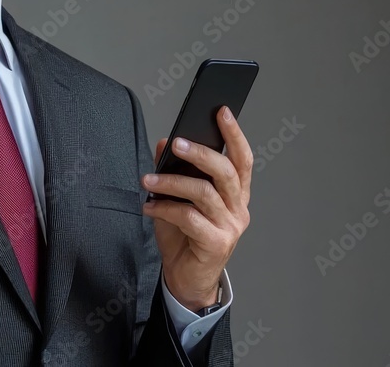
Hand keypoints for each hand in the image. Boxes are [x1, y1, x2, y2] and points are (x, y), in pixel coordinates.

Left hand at [140, 106, 251, 311]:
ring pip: (204, 193)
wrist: (186, 278)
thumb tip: (163, 143)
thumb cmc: (184, 236)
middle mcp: (238, 208)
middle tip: (177, 144)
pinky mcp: (217, 243)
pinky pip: (190, 218)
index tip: (221, 111)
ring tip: (148, 181)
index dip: (234, 134)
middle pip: (226, 172)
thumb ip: (173, 171)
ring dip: (171, 183)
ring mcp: (230, 226)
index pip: (241, 159)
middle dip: (201, 154)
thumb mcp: (175, 198)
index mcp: (235, 193)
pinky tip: (149, 207)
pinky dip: (166, 209)